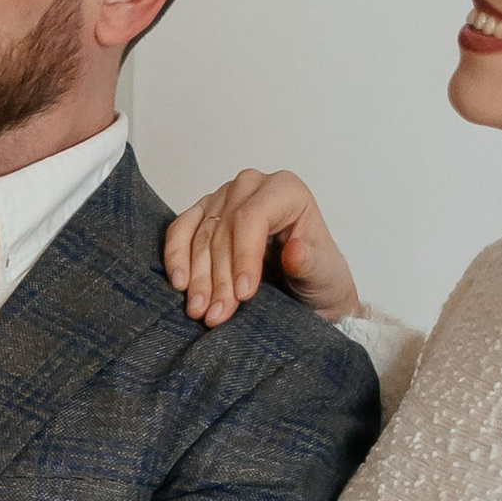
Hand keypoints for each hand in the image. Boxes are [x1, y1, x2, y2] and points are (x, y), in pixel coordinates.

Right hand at [165, 169, 359, 326]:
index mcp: (287, 190)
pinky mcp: (204, 214)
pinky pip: (181, 231)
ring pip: (201, 236)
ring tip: (199, 311)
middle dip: (219, 277)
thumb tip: (295, 252)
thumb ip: (310, 263)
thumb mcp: (324, 276)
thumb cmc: (319, 278)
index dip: (244, 256)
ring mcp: (224, 198)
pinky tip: (179, 283)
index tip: (243, 295)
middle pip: (223, 230)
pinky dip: (177, 258)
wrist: (307, 291)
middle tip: (218, 314)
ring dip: (197, 277)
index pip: (253, 217)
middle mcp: (253, 187)